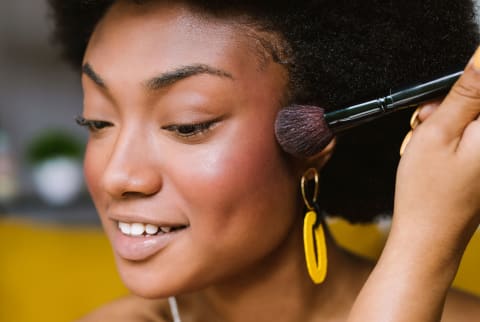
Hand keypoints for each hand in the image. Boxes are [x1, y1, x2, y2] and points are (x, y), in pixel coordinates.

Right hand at [348, 47, 479, 321]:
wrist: (428, 236)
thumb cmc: (427, 193)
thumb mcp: (438, 131)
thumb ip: (465, 91)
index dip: (464, 84)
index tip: (445, 100)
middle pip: (479, 103)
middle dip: (453, 103)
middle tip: (427, 121)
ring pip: (474, 118)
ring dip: (449, 120)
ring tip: (426, 141)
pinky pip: (472, 136)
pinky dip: (454, 136)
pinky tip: (436, 151)